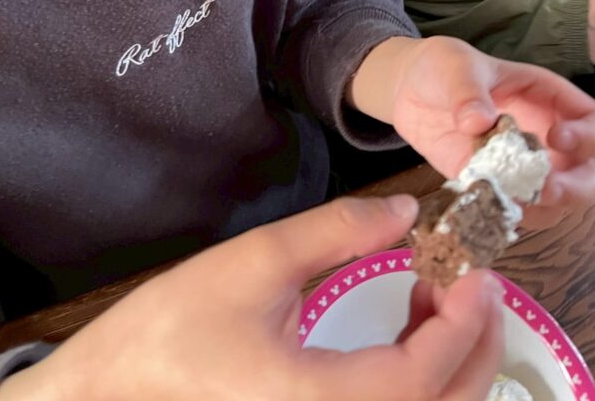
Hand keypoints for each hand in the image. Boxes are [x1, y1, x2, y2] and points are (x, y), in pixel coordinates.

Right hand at [0, 195, 503, 400]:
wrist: (118, 387)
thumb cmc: (176, 327)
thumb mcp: (255, 262)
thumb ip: (335, 232)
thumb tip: (406, 211)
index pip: (422, 376)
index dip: (462, 322)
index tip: (474, 268)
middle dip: (475, 343)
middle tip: (476, 278)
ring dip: (452, 360)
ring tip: (439, 290)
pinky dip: (421, 376)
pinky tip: (408, 324)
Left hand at [350, 36, 594, 228]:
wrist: (409, 89)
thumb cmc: (444, 68)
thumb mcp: (455, 66)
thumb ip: (466, 90)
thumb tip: (477, 121)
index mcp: (549, 100)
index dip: (589, 138)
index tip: (556, 139)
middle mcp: (545, 139)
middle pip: (589, 177)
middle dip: (574, 190)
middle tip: (543, 189)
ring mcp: (520, 169)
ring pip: (556, 205)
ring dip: (539, 210)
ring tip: (507, 201)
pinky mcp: (491, 188)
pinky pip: (513, 214)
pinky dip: (503, 217)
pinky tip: (481, 208)